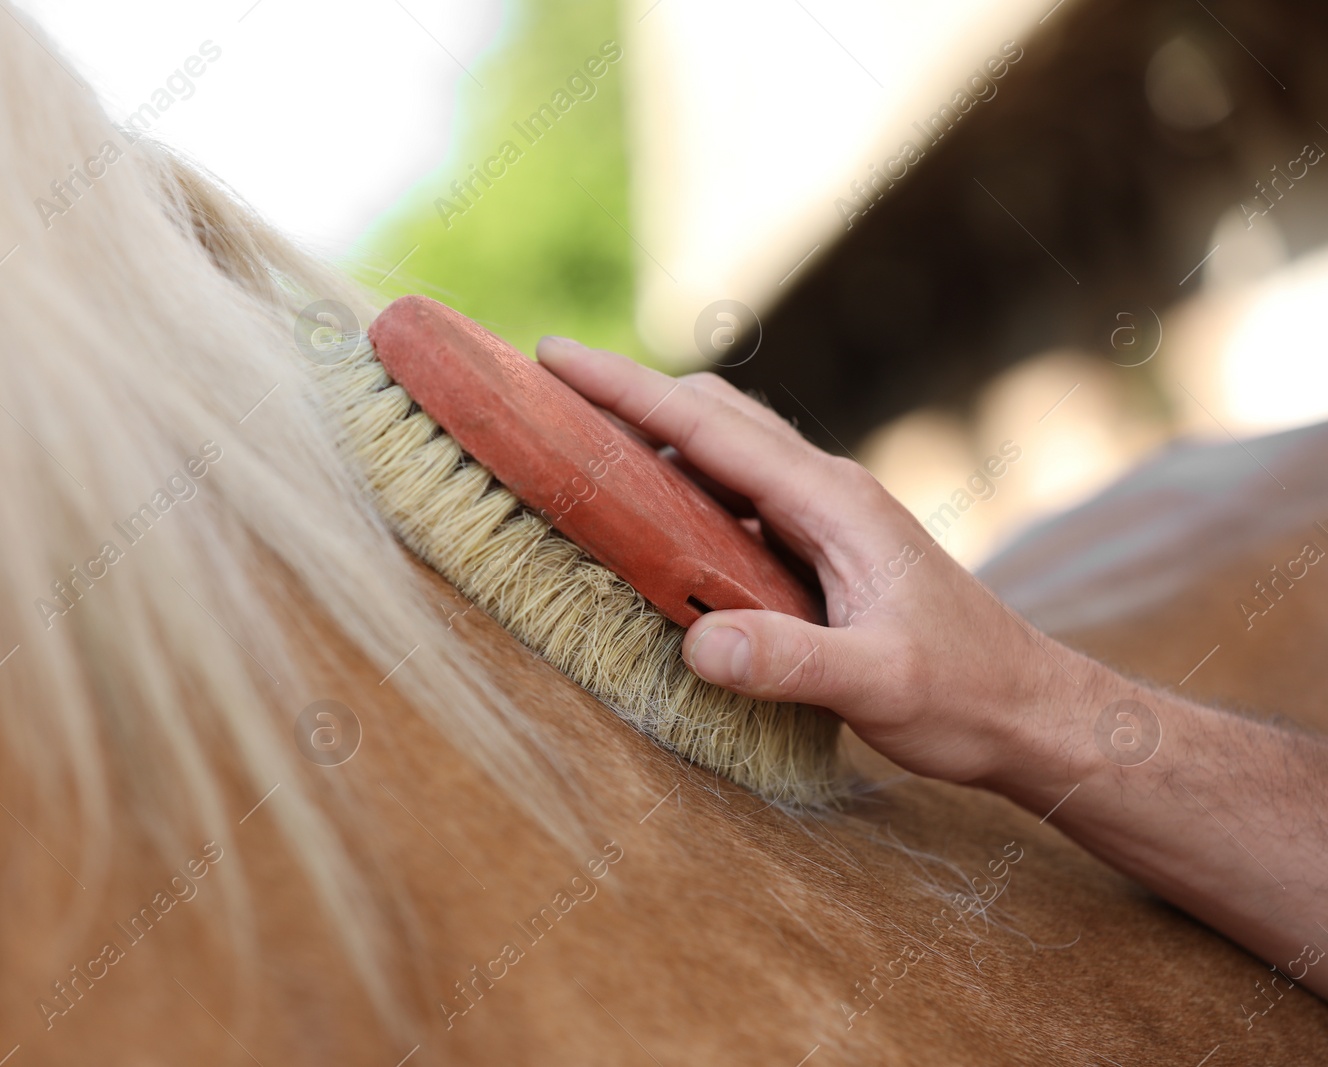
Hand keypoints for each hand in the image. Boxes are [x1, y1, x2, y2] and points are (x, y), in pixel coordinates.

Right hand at [535, 336, 1101, 786]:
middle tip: (547, 385)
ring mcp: (825, 518)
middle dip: (629, 392)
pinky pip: (736, 498)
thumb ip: (791, 662)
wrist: (1031, 711)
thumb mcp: (878, 683)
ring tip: (580, 438)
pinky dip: (683, 485)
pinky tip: (651, 515)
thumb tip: (695, 644)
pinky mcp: (821, 550)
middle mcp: (827, 492)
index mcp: (834, 501)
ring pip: (725, 450)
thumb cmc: (966, 694)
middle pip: (713, 415)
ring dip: (655, 433)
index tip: (554, 356)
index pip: (711, 429)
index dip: (628, 390)